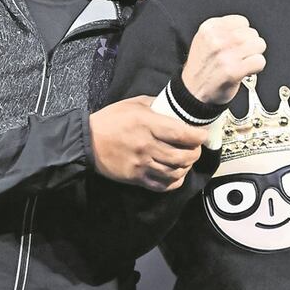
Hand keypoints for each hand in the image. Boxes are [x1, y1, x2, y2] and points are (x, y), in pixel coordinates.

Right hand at [90, 96, 208, 191]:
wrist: (87, 141)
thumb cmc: (110, 120)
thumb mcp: (133, 104)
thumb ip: (156, 104)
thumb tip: (175, 107)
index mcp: (147, 124)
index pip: (182, 133)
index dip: (198, 136)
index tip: (202, 135)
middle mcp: (146, 145)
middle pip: (182, 156)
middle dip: (195, 153)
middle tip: (195, 149)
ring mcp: (141, 164)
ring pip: (175, 172)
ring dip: (186, 168)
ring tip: (186, 162)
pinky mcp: (136, 177)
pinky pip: (161, 185)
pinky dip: (173, 182)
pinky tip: (175, 175)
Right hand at [181, 15, 265, 104]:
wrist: (191, 91)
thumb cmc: (201, 67)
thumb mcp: (204, 39)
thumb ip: (223, 30)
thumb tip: (245, 30)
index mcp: (209, 28)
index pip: (242, 22)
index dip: (242, 34)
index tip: (236, 44)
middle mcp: (216, 39)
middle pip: (252, 33)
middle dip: (250, 45)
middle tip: (240, 55)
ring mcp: (225, 55)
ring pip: (259, 45)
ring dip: (254, 55)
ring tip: (243, 62)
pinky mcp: (233, 71)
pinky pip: (259, 61)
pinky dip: (256, 67)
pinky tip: (246, 70)